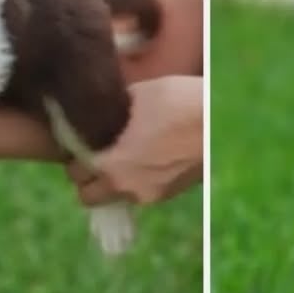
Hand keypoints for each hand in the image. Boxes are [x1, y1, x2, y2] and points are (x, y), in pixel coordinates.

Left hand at [64, 76, 202, 205]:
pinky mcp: (166, 194)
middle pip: (87, 195)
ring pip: (112, 197)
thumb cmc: (180, 101)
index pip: (73, 170)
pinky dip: (133, 181)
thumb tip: (99, 109)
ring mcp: (147, 194)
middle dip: (86, 176)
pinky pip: (136, 193)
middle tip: (95, 151)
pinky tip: (144, 157)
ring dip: (109, 182)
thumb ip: (112, 109)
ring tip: (121, 154)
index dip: (74, 153)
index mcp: (111, 162)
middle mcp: (125, 186)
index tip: (80, 138)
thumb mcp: (140, 94)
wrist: (220, 124)